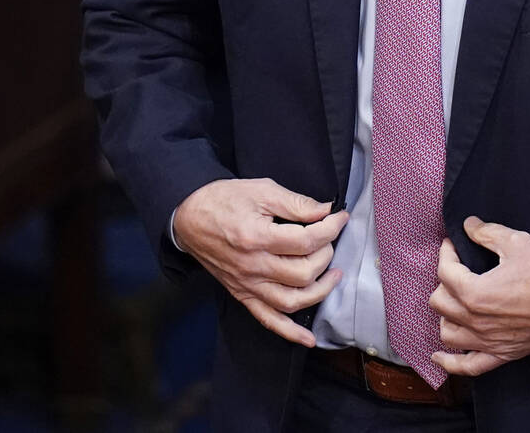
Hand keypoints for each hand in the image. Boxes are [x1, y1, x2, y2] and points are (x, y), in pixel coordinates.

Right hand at [172, 179, 346, 346]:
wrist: (190, 218)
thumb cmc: (224, 200)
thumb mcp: (261, 190)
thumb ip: (295, 203)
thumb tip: (326, 210)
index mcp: (257, 237)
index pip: (306, 241)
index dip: (330, 229)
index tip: (339, 218)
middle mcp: (253, 266)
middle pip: (303, 272)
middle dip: (326, 255)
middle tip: (329, 239)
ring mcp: (247, 285)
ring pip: (292, 301)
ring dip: (320, 291)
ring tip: (333, 275)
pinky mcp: (242, 295)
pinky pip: (268, 320)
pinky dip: (290, 333)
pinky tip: (309, 339)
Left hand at [429, 217, 529, 377]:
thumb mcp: (517, 242)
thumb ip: (487, 233)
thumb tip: (469, 225)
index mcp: (476, 293)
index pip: (445, 272)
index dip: (446, 253)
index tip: (453, 244)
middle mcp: (476, 321)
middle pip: (439, 302)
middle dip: (445, 281)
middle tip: (459, 269)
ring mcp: (488, 341)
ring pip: (447, 333)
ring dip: (446, 315)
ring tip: (456, 301)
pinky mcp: (501, 354)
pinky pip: (467, 366)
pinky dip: (449, 363)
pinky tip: (438, 356)